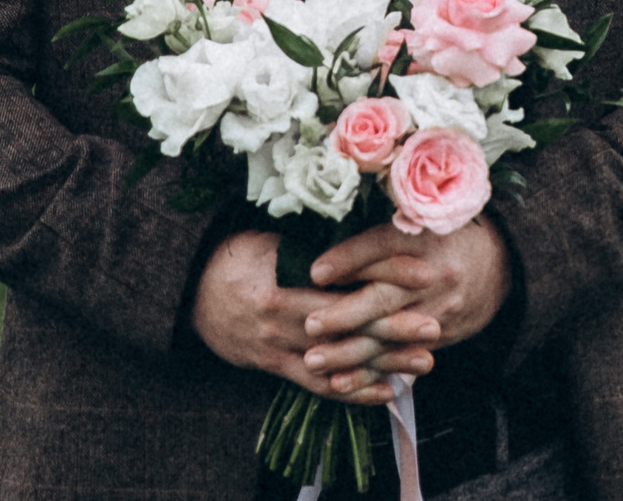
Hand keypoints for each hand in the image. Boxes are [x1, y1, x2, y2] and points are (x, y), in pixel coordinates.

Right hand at [190, 229, 435, 403]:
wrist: (188, 291)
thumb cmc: (235, 256)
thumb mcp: (270, 240)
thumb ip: (312, 242)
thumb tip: (362, 228)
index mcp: (284, 275)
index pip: (345, 276)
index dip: (386, 274)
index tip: (423, 272)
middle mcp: (283, 314)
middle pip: (347, 322)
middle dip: (394, 325)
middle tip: (434, 326)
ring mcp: (278, 344)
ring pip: (339, 357)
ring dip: (383, 362)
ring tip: (424, 361)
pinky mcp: (273, 366)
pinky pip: (317, 385)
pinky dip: (354, 390)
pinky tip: (385, 392)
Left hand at [301, 218, 510, 392]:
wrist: (500, 265)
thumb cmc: (444, 234)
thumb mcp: (421, 218)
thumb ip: (379, 227)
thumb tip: (322, 236)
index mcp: (425, 237)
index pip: (384, 246)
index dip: (350, 258)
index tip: (314, 270)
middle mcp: (432, 275)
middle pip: (385, 296)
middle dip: (345, 314)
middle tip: (309, 325)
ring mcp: (437, 310)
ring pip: (388, 335)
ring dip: (349, 351)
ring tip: (313, 360)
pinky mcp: (439, 336)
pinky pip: (399, 358)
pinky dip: (368, 373)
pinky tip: (340, 383)